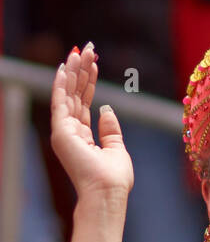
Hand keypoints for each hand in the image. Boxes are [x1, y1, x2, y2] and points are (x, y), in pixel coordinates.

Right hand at [51, 44, 132, 198]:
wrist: (107, 193)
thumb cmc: (114, 178)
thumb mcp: (117, 148)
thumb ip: (110, 129)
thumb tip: (106, 108)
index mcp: (82, 137)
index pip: (83, 103)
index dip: (88, 82)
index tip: (93, 63)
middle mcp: (69, 132)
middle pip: (75, 94)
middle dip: (81, 70)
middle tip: (88, 48)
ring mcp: (63, 131)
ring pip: (68, 93)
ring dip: (73, 71)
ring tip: (79, 50)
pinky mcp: (61, 131)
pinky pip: (60, 101)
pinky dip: (62, 83)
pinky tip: (65, 67)